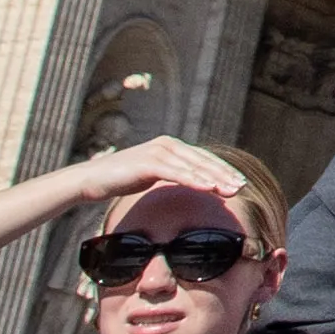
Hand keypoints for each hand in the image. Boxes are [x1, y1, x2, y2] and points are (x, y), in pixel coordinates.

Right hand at [70, 135, 244, 213]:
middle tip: (243, 186)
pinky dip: (194, 180)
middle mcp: (168, 144)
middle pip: (203, 160)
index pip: (203, 158)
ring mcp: (158, 151)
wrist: (91, 179)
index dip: (223, 169)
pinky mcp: (148, 162)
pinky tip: (209, 188)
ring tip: (231, 189)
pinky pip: (177, 173)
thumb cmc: (122, 178)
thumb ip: (172, 173)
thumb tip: (192, 181)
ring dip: (215, 178)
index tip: (240, 181)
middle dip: (225, 174)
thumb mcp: (153, 174)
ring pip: (194, 166)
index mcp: (171, 146)